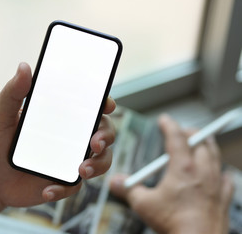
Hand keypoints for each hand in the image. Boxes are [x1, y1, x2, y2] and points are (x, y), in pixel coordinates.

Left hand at [0, 62, 115, 215]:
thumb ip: (12, 93)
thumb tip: (24, 66)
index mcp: (57, 115)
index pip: (87, 105)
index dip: (103, 102)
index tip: (107, 104)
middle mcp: (68, 135)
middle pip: (102, 131)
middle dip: (106, 136)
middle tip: (95, 143)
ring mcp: (68, 159)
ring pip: (99, 160)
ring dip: (97, 165)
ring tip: (81, 171)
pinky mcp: (63, 181)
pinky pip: (75, 185)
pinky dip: (64, 188)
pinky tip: (46, 189)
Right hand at [110, 114, 233, 233]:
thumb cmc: (175, 223)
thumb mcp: (143, 204)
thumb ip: (129, 189)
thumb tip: (116, 181)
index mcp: (183, 168)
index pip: (177, 137)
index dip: (169, 125)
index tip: (164, 120)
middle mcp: (202, 172)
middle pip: (200, 142)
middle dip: (190, 133)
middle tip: (182, 131)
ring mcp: (216, 183)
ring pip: (215, 156)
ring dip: (207, 146)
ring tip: (201, 143)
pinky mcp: (223, 197)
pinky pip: (226, 178)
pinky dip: (220, 171)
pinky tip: (218, 173)